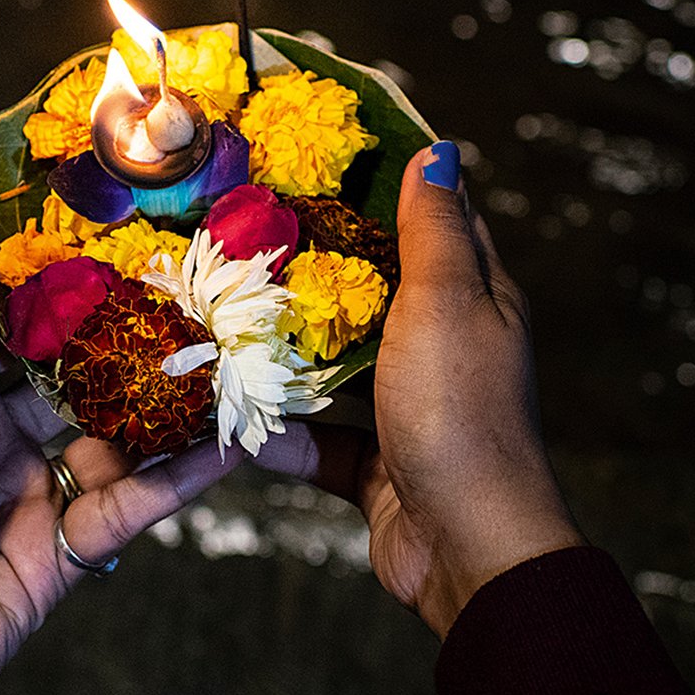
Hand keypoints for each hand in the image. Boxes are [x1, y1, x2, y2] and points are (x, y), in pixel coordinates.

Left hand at [0, 219, 238, 694]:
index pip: (16, 330)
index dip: (63, 289)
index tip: (118, 236)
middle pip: (80, 380)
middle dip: (133, 344)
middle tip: (199, 295)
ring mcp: (37, 494)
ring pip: (117, 439)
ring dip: (167, 408)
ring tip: (231, 362)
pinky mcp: (69, 549)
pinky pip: (134, 504)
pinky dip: (181, 477)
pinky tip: (227, 444)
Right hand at [254, 143, 582, 635]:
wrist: (465, 546)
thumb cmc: (461, 411)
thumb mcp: (446, 301)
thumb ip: (434, 230)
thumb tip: (441, 148)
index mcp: (477, 301)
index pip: (438, 224)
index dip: (391, 186)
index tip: (322, 155)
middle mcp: (445, 351)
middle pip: (376, 294)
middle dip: (316, 268)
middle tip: (243, 231)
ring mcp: (409, 410)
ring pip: (338, 368)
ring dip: (286, 351)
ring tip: (217, 314)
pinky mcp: (376, 467)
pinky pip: (318, 441)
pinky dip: (279, 434)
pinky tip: (225, 416)